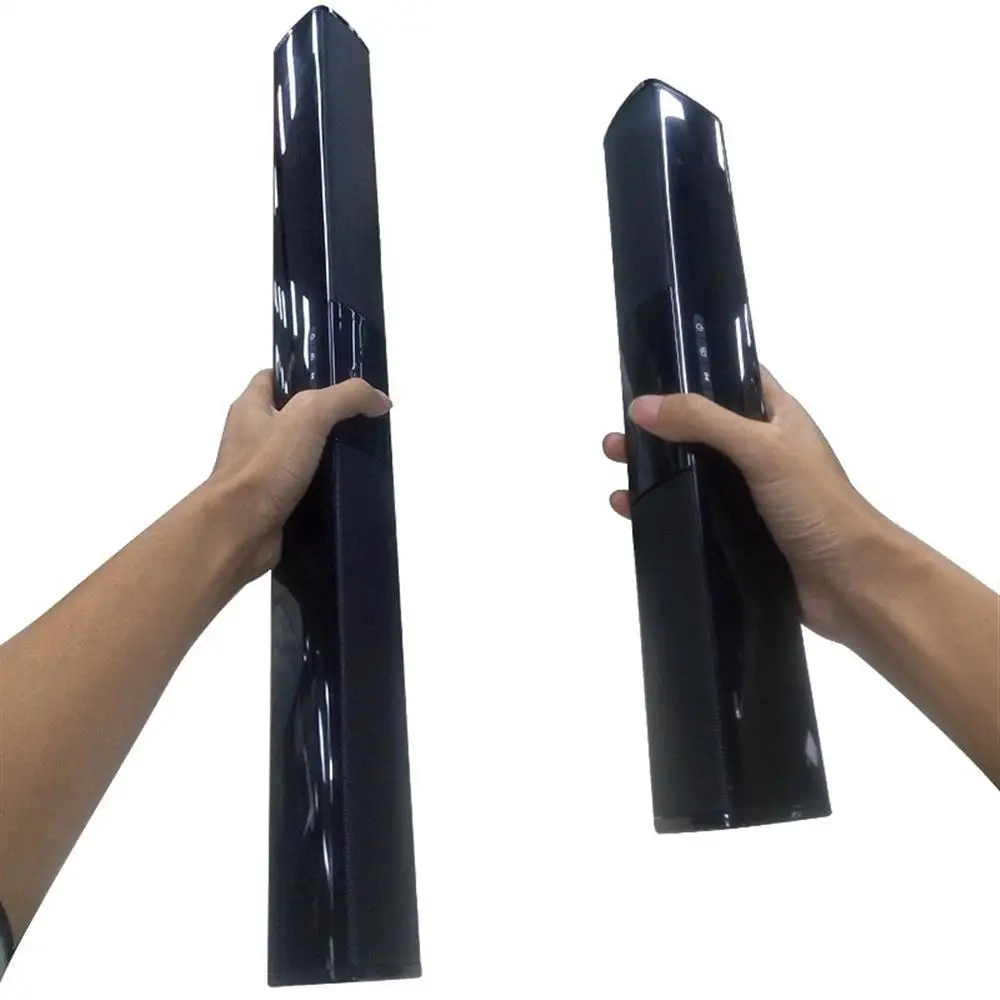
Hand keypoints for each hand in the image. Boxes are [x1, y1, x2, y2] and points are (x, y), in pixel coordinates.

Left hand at [209, 371, 390, 579]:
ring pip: (300, 455)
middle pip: (291, 417)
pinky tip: (347, 488)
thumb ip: (347, 399)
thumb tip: (381, 400)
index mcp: (249, 408)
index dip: (303, 374)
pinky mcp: (272, 503)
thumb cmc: (265, 467)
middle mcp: (251, 437)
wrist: (238, 532)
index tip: (338, 382)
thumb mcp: (309, 416)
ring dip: (327, 456)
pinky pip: (302, 488)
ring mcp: (261, 473)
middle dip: (325, 418)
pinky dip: (323, 489)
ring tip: (361, 454)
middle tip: (361, 420)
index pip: (273, 377)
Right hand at [603, 368, 873, 642]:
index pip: (732, 379)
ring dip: (652, 469)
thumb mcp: (761, 449)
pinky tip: (629, 510)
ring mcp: (747, 496)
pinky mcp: (736, 534)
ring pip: (689, 473)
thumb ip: (703, 422)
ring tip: (615, 468)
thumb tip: (640, 407)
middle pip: (698, 429)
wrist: (850, 584)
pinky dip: (659, 508)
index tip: (649, 372)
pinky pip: (689, 514)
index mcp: (776, 419)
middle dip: (657, 428)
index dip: (695, 371)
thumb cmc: (816, 505)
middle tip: (617, 435)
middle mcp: (759, 452)